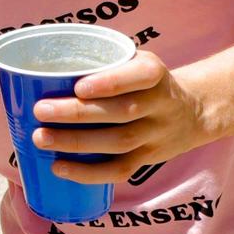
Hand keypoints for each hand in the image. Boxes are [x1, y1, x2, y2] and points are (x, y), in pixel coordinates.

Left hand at [29, 49, 211, 182]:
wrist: (194, 111)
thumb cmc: (144, 82)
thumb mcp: (135, 61)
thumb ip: (103, 62)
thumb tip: (41, 67)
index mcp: (154, 73)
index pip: (141, 76)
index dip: (111, 82)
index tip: (78, 86)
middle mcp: (160, 103)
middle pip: (121, 111)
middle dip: (77, 112)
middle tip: (40, 111)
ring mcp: (156, 134)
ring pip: (119, 142)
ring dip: (76, 143)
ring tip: (41, 138)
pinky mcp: (149, 158)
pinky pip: (120, 169)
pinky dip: (89, 173)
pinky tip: (60, 168)